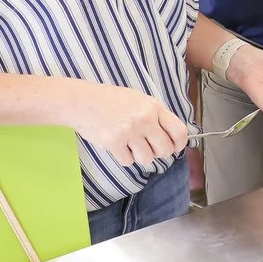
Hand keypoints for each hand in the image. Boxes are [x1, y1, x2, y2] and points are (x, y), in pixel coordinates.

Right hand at [73, 83, 190, 166]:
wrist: (82, 101)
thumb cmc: (110, 100)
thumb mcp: (139, 100)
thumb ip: (156, 115)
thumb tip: (173, 136)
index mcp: (153, 107)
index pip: (179, 131)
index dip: (180, 144)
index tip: (175, 147)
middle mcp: (144, 119)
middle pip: (165, 149)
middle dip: (158, 153)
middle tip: (148, 148)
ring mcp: (129, 131)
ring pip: (147, 159)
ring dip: (139, 156)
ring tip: (130, 144)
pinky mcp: (114, 143)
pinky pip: (128, 161)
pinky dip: (124, 157)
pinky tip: (117, 145)